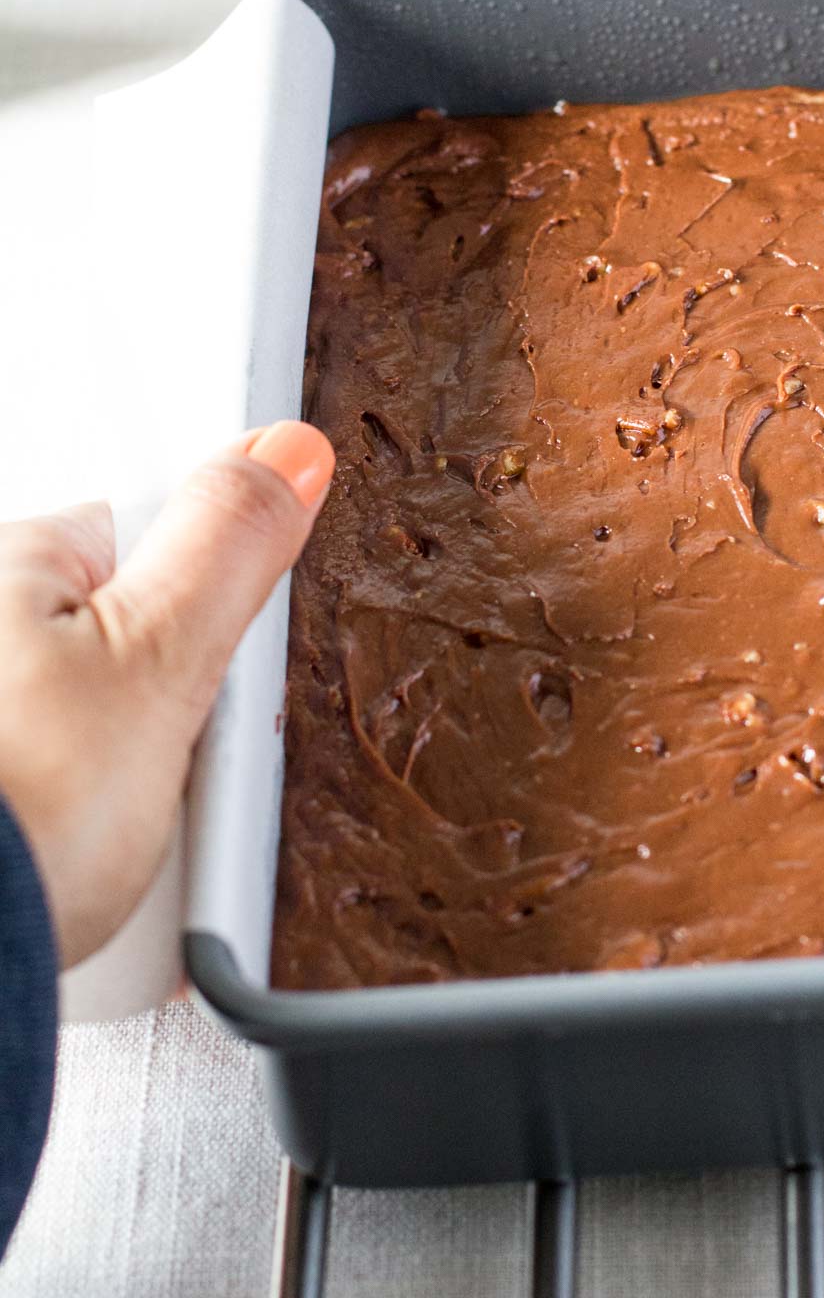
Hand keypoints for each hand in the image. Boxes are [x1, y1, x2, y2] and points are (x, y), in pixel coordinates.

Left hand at [0, 421, 333, 967]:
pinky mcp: (5, 821)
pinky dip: (92, 843)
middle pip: (128, 646)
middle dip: (173, 714)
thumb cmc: (13, 823)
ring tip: (137, 854)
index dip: (204, 611)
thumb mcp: (155, 661)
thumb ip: (225, 544)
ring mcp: (4, 725)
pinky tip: (96, 884)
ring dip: (139, 793)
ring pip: (105, 736)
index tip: (212, 679)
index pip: (146, 541)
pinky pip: (72, 808)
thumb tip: (285, 448)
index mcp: (7, 567)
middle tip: (179, 780)